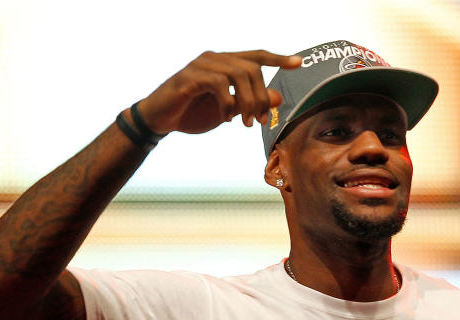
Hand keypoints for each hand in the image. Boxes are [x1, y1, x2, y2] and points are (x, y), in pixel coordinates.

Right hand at [133, 50, 301, 135]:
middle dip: (261, 97)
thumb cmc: (193, 112)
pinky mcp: (189, 77)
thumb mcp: (228, 111)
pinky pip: (218, 84)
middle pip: (252, 68)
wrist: (160, 120)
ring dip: (247, 102)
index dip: (278, 58)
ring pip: (238, 75)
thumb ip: (251, 103)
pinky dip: (227, 104)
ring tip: (245, 123)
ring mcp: (201, 65)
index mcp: (224, 64)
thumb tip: (278, 97)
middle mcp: (214, 59)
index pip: (256, 56)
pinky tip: (225, 118)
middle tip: (258, 121)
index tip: (298, 63)